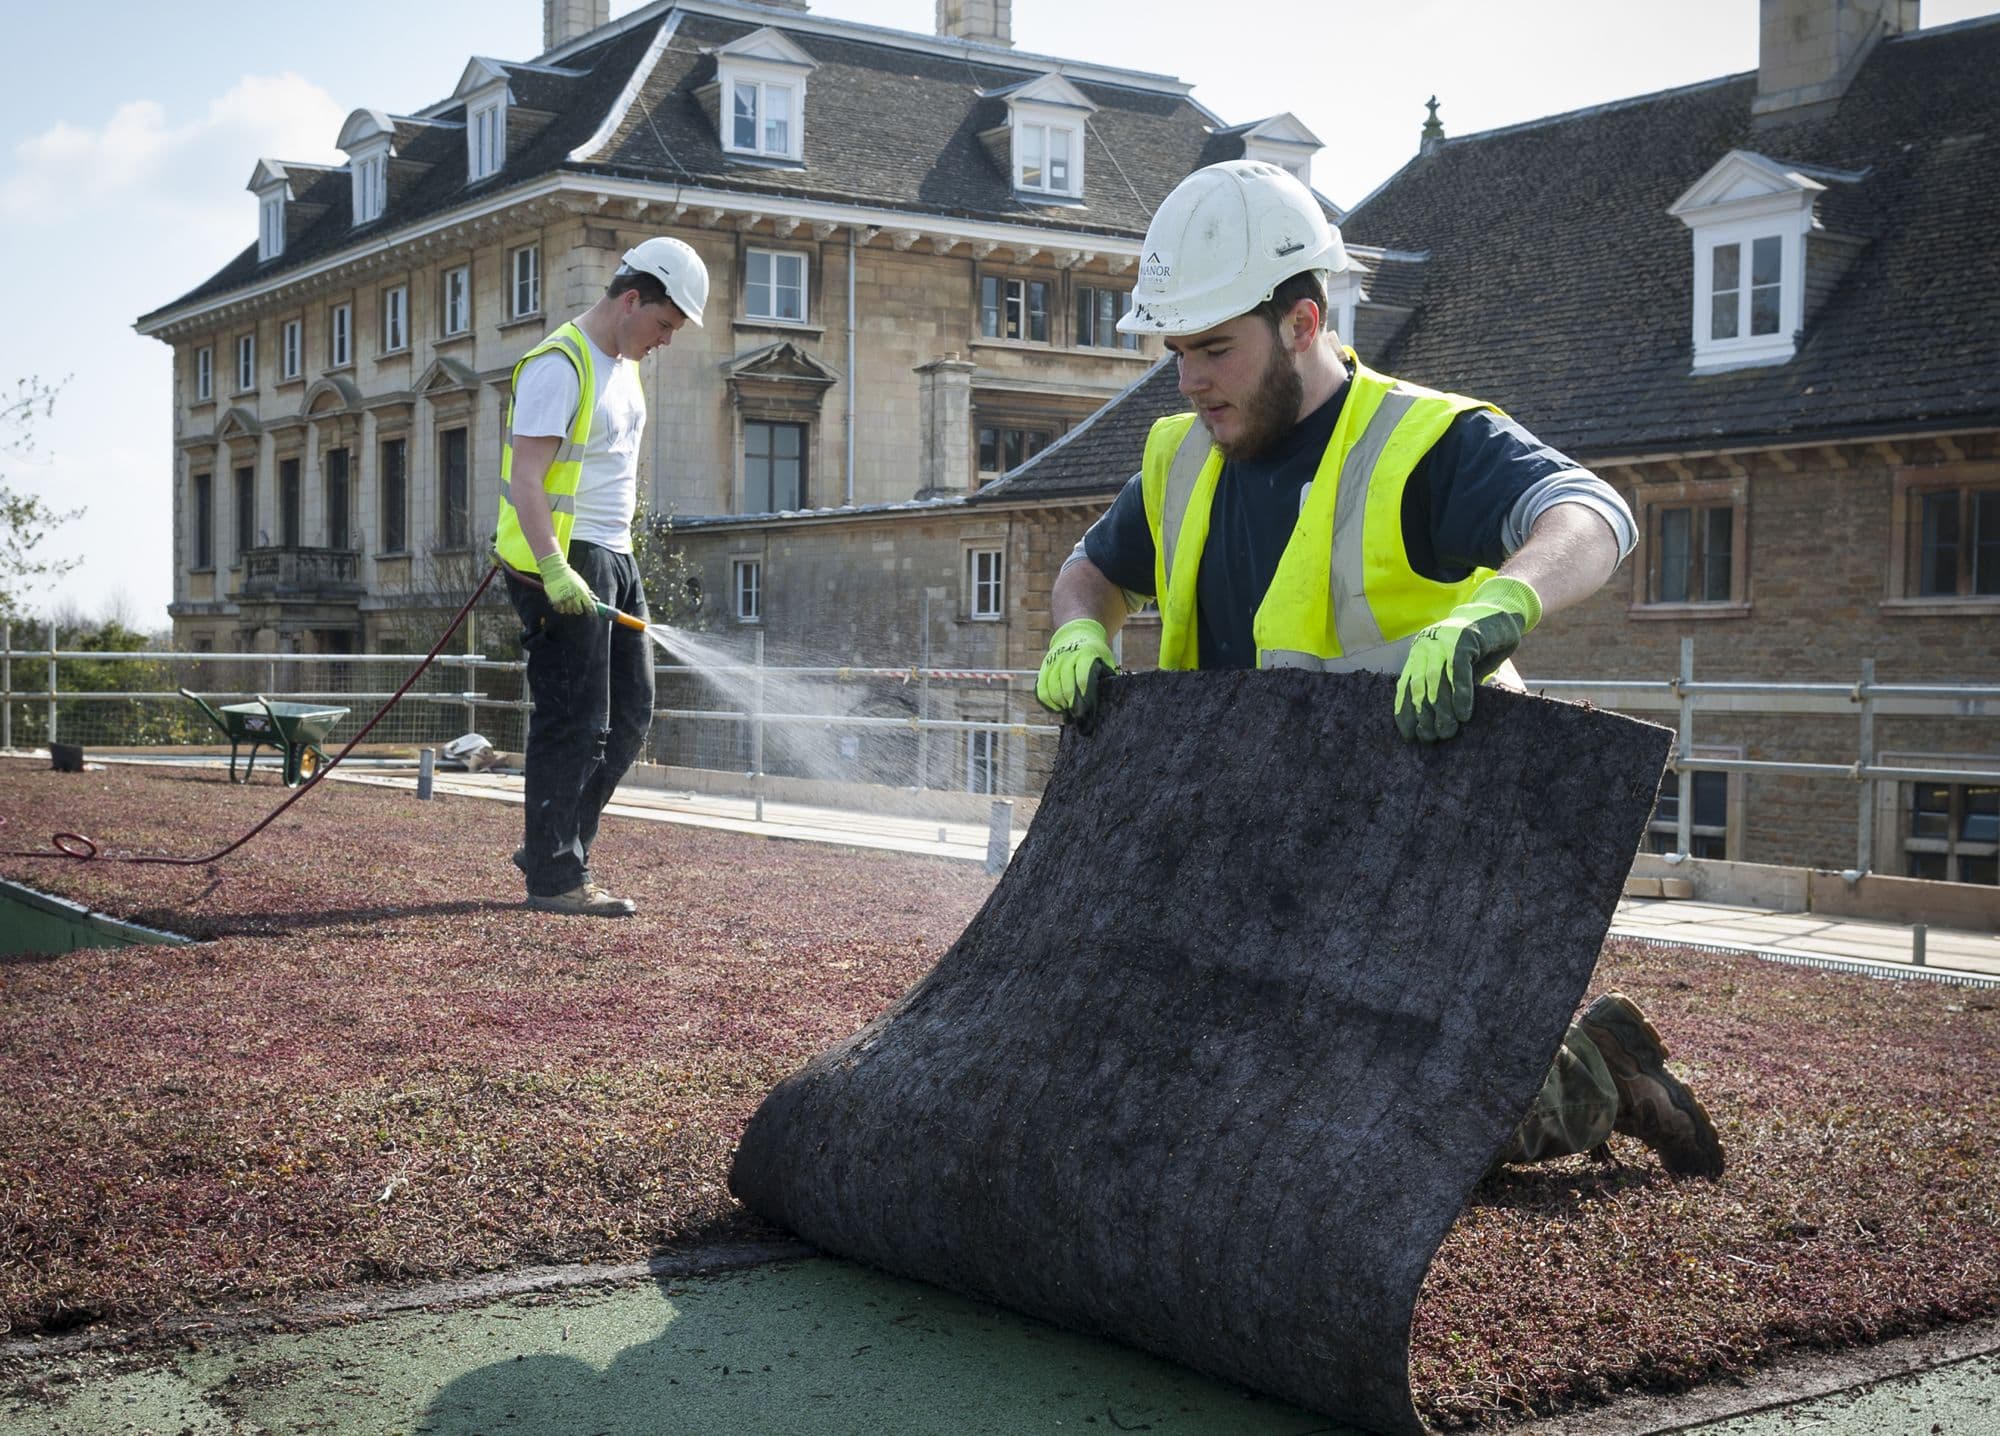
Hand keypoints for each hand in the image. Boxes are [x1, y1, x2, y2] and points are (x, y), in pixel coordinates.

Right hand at [535, 551, 597, 616]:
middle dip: (579, 610)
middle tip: (578, 607)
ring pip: (569, 611)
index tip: (591, 612)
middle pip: (578, 610)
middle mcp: (574, 596)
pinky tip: (562, 605)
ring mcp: (564, 599)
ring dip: (570, 609)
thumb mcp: (581, 582)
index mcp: (581, 592)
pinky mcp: (555, 600)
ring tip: (569, 604)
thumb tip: (594, 600)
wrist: (555, 570)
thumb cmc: (569, 575)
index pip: (589, 605)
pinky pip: (560, 610)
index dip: (591, 610)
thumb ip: (587, 591)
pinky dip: (561, 609)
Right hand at [1036, 618, 1116, 722]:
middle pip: (1066, 683)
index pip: (1083, 675)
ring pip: (1052, 686)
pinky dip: (1047, 701)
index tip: (1088, 708)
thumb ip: (1108, 673)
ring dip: (1059, 703)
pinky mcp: (1044, 667)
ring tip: (1067, 712)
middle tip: (1078, 715)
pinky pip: (1041, 687)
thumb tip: (1114, 693)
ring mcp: (1054, 662)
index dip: (1085, 693)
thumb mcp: (1105, 657)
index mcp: (1085, 654)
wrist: (1075, 634)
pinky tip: (1056, 709)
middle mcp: (1067, 656)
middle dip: (1072, 702)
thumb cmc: (1094, 652)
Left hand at [1393, 576, 1542, 742]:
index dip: (1405, 712)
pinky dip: (1461, 694)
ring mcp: (1443, 640)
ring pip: (1437, 679)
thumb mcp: (1457, 671)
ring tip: (1447, 732)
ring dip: (1441, 709)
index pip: (1405, 686)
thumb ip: (1446, 689)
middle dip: (1423, 715)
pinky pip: (1458, 670)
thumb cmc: (1479, 649)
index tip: (1409, 736)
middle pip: (1420, 686)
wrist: (1501, 615)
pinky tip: (1463, 714)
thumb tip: (1438, 724)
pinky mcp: (1463, 638)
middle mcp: (1426, 646)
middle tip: (1431, 738)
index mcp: (1419, 654)